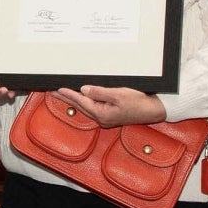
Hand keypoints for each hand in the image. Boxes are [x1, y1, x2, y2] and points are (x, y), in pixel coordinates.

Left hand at [52, 85, 167, 126]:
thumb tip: (84, 90)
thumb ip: (99, 92)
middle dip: (66, 98)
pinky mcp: (110, 116)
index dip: (68, 94)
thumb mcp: (119, 94)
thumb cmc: (139, 102)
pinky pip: (93, 108)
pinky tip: (81, 98)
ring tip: (62, 93)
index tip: (57, 88)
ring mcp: (106, 118)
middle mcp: (102, 118)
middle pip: (80, 106)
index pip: (81, 101)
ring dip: (74, 100)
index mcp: (102, 113)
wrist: (154, 110)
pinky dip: (84, 102)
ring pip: (85, 108)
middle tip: (53, 91)